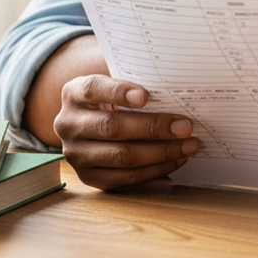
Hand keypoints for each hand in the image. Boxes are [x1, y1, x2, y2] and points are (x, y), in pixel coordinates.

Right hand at [52, 73, 200, 190]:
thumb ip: (134, 80)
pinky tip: (176, 160)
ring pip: (121, 156)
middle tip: (185, 126)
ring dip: (161, 152)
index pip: (93, 89)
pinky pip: (125, 178)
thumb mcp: (114, 82)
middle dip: (153, 127)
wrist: (90, 123)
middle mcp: (68, 124)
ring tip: (189, 145)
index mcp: (73, 93)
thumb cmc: (112, 98)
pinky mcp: (89, 177)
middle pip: (112, 127)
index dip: (119, 92)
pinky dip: (154, 170)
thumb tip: (173, 85)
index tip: (146, 96)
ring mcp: (76, 154)